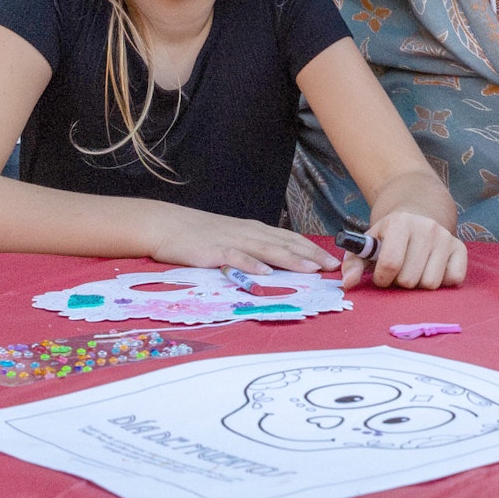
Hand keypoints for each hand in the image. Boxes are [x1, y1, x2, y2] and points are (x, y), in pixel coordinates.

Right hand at [145, 206, 339, 275]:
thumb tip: (278, 262)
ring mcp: (231, 241)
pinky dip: (251, 265)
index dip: (312, 249)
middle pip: (285, 244)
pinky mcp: (213, 252)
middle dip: (310, 256)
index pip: (289, 238)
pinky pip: (235, 258)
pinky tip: (265, 272)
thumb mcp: (233, 237)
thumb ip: (254, 248)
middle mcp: (248, 233)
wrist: (166, 224)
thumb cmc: (200, 234)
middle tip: (332, 267)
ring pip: (267, 250)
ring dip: (291, 259)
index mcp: (254, 230)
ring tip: (311, 269)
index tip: (332, 260)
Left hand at [346, 211, 467, 289]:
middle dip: (400, 282)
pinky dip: (442, 282)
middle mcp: (427, 228)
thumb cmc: (389, 235)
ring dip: (420, 285)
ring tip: (414, 271)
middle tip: (399, 272)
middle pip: (410, 279)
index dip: (382, 278)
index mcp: (400, 222)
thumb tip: (348, 283)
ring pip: (431, 284)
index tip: (381, 276)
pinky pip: (454, 279)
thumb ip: (353, 263)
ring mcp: (446, 238)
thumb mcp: (368, 243)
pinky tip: (432, 270)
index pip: (390, 264)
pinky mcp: (461, 249)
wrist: (419, 212)